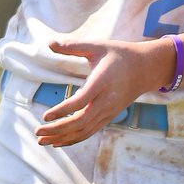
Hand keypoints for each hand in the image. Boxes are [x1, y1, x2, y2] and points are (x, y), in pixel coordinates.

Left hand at [34, 38, 165, 146]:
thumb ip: (73, 46)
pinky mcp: (109, 116)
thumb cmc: (119, 54)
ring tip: (42, 140)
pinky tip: (58, 141)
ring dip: (63, 137)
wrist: (146, 68)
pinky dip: (74, 139)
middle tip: (37, 131)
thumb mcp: (98, 46)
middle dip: (58, 129)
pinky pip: (90, 131)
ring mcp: (109, 111)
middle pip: (81, 121)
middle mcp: (107, 100)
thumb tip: (49, 42)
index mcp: (103, 81)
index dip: (63, 111)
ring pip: (85, 130)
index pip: (81, 101)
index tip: (45, 116)